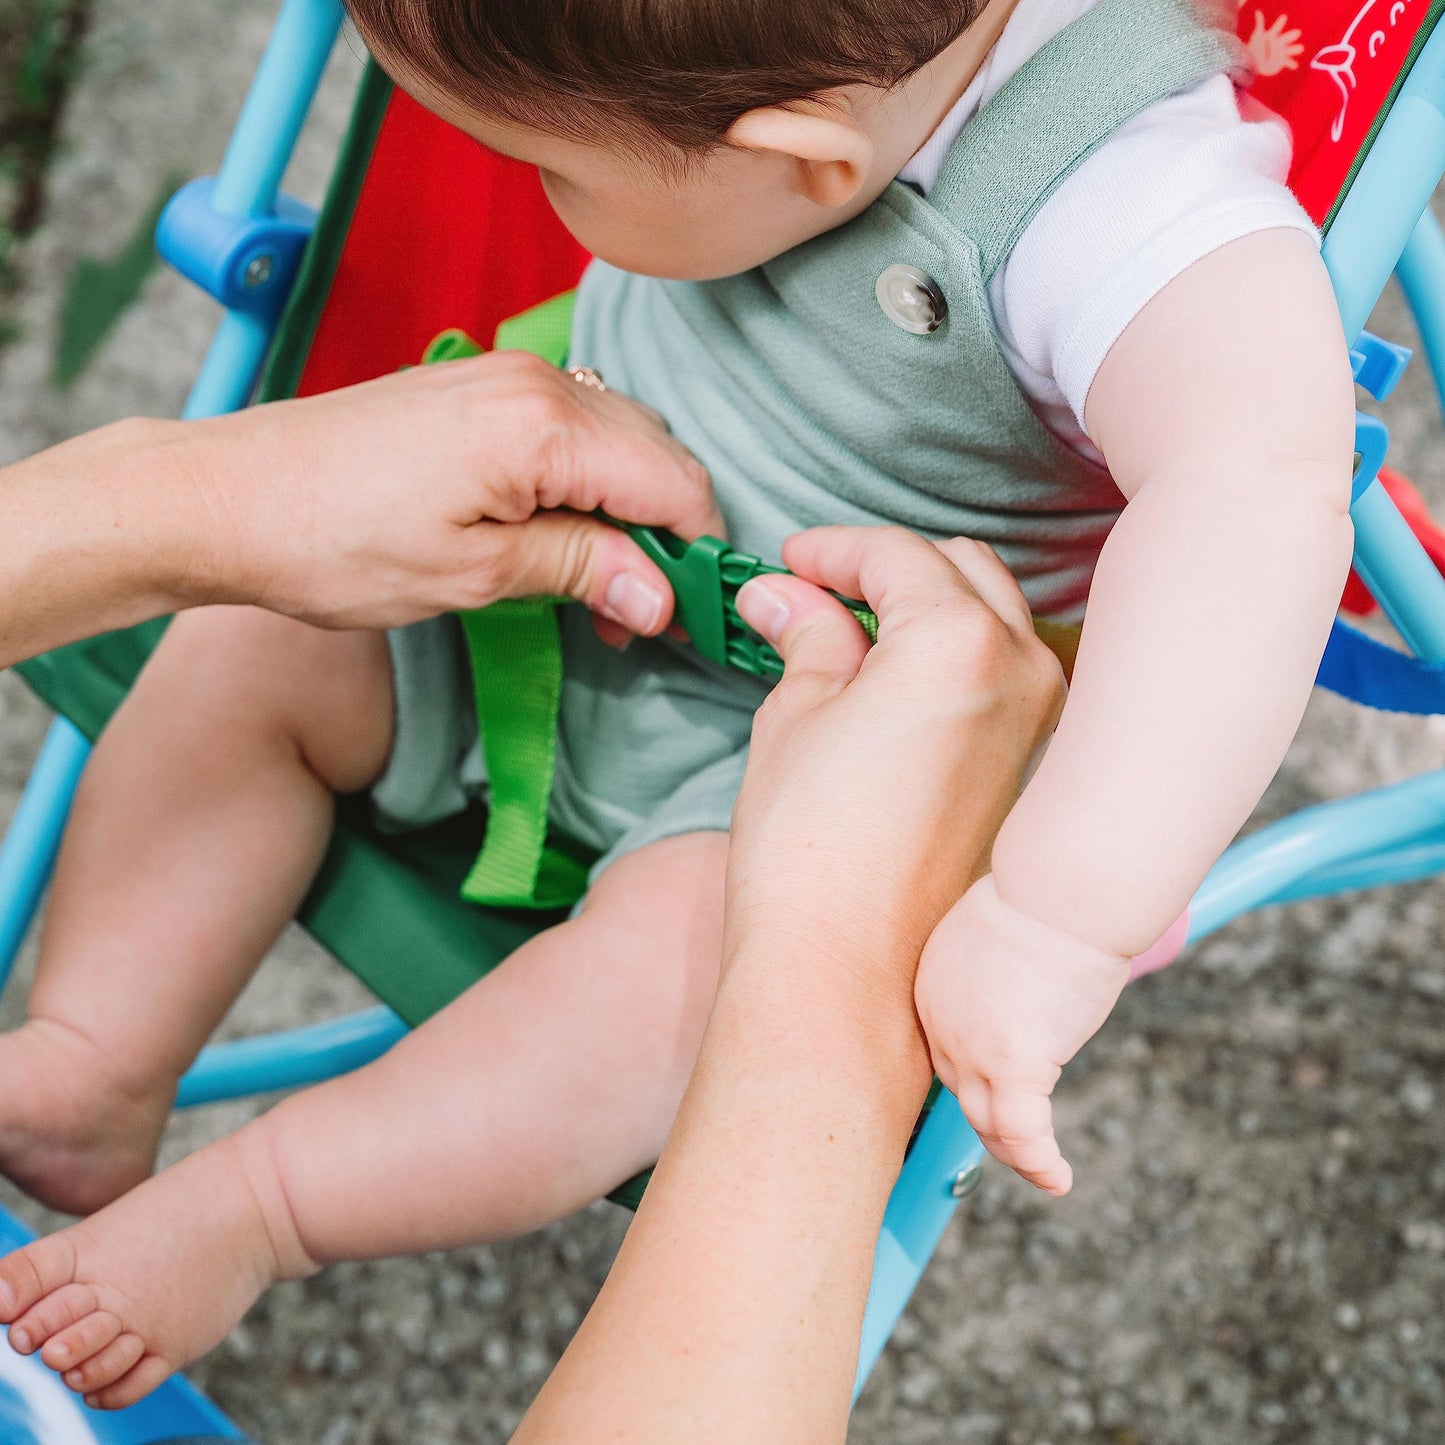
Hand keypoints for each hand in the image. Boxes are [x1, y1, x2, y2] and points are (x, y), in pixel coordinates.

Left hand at [162, 350, 721, 631]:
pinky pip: (569, 428)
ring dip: (627, 512)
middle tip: (636, 616)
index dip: (695, 555)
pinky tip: (560, 536)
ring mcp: (502, 376)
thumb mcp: (472, 575)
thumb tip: (661, 596)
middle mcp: (535, 382)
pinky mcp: (475, 388)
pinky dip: (585, 483)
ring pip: (618, 439)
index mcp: (542, 426)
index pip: (675, 482)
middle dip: (666, 536)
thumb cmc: (333, 543)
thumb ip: (581, 569)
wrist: (225, 498)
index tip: (688, 618)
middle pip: (657, 454)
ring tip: (596, 587)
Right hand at [729, 526, 1064, 1014]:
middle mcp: (1024, 670)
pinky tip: (903, 688)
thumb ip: (806, 636)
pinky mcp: (1039, 775)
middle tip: (818, 594)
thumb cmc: (809, 853)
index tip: (791, 561)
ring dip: (932, 611)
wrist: (848, 976)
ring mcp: (1045, 727)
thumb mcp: (795, 717)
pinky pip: (1009, 680)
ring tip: (857, 639)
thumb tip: (784, 594)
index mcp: (958, 640)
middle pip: (959, 573)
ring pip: (994, 622)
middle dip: (888, 571)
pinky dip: (961, 662)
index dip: (833, 550)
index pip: (896, 555)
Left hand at [914, 875, 1130, 1195]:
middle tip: (1022, 1143)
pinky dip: (1038, 1163)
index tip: (998, 1096)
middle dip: (992, 1120)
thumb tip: (1025, 974)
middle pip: (963, 1089)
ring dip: (1015, 1151)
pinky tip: (1058, 1180)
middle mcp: (941, 1023)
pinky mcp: (1014, 1065)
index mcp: (932, 987)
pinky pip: (1022, 1133)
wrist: (1059, 890)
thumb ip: (997, 965)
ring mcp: (973, 1048)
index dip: (972, 1080)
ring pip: (988, 1120)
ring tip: (1042, 1169)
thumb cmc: (1047, 896)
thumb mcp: (1001, 932)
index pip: (945, 1051)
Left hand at [1245, 10, 1302, 76]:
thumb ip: (1259, 23)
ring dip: (1295, 49)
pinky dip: (1292, 64)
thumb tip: (1257, 12)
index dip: (1280, 23)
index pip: (1277, 27)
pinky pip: (1288, 62)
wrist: (1254, 62)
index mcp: (1274, 35)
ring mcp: (1282, 51)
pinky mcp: (1282, 61)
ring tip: (1300, 48)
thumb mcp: (1257, 35)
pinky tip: (1295, 66)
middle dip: (1291, 35)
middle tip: (1297, 32)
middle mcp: (1280, 42)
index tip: (1283, 17)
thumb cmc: (1256, 46)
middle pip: (1287, 37)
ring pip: (1291, 49)